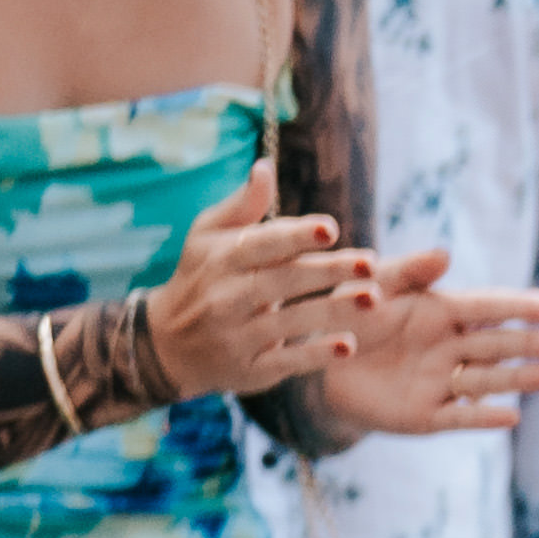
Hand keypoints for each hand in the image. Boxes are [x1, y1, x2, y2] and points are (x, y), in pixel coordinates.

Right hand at [148, 152, 375, 402]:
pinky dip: (317, 355)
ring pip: (290, 320)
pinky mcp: (250, 370)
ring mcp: (237, 336)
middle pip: (284, 280)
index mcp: (222, 258)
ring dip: (333, 310)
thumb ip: (242, 206)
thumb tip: (264, 167)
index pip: (263, 244)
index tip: (331, 229)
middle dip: (329, 271)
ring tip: (372, 299)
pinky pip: (287, 361)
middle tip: (371, 262)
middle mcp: (227, 297)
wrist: (166, 346)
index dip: (297, 236)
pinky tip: (350, 345)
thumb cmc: (200, 278)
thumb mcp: (207, 237)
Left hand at [322, 253, 538, 441]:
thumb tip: (445, 255)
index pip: (488, 307)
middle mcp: (450, 347)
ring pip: (489, 380)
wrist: (318, 363)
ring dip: (521, 379)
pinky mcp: (425, 416)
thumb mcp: (371, 285)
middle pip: (498, 345)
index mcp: (442, 311)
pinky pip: (458, 417)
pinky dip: (483, 417)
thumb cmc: (348, 315)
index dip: (519, 307)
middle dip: (533, 345)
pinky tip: (511, 417)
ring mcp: (440, 382)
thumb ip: (407, 272)